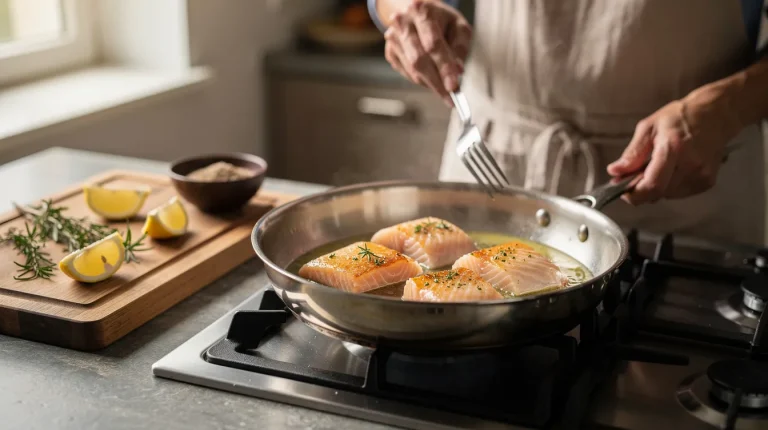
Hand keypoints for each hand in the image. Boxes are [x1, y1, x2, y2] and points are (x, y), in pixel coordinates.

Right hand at [384, 0, 471, 104]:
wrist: (418, 13)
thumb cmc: (441, 19)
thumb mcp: (458, 25)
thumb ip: (460, 46)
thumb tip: (457, 70)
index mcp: (421, 11)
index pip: (433, 44)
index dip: (444, 67)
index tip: (453, 86)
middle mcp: (403, 22)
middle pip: (419, 60)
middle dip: (436, 82)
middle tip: (450, 96)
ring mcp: (393, 38)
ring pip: (412, 69)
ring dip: (430, 83)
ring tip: (445, 88)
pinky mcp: (390, 52)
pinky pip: (407, 74)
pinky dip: (422, 80)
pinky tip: (432, 78)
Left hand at [606, 88, 742, 204]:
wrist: (716, 114)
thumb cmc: (680, 117)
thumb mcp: (648, 128)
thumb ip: (632, 153)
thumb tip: (615, 171)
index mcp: (673, 148)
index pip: (652, 185)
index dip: (633, 194)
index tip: (622, 190)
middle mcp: (690, 165)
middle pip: (658, 193)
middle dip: (641, 188)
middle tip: (636, 174)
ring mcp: (701, 175)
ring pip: (667, 195)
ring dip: (656, 187)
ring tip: (658, 166)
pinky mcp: (707, 182)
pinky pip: (679, 193)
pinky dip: (669, 186)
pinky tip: (672, 169)